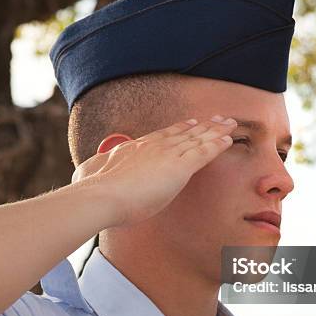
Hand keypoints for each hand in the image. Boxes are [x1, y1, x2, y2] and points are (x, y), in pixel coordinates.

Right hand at [72, 115, 236, 227]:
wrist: (101, 196)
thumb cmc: (93, 190)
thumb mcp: (90, 173)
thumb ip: (94, 170)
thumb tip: (85, 170)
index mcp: (134, 148)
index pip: (162, 136)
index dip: (179, 129)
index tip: (190, 123)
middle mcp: (153, 146)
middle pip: (184, 133)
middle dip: (203, 126)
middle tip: (217, 119)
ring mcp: (167, 155)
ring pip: (198, 139)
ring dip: (215, 131)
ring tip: (229, 124)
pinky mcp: (179, 167)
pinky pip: (204, 153)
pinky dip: (217, 145)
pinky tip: (228, 140)